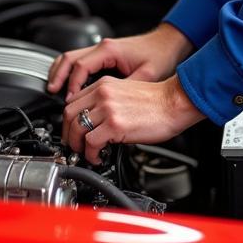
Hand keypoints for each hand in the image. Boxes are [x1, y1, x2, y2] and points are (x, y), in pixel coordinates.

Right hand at [46, 23, 192, 100]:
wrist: (169, 43)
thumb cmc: (160, 56)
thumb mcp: (145, 77)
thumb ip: (125, 92)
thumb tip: (111, 113)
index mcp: (109, 50)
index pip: (80, 67)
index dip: (72, 85)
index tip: (70, 102)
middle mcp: (103, 47)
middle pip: (69, 58)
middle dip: (58, 76)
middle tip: (51, 93)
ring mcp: (103, 49)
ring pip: (72, 57)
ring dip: (61, 73)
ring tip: (54, 90)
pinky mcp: (105, 54)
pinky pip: (81, 61)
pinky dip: (71, 72)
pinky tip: (71, 85)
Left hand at [61, 74, 204, 162]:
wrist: (174, 102)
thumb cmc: (157, 101)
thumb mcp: (125, 92)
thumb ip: (107, 102)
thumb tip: (95, 122)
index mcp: (104, 85)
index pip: (73, 101)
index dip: (69, 120)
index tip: (72, 131)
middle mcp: (103, 94)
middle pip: (68, 114)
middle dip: (67, 134)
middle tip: (73, 146)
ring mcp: (108, 108)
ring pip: (76, 128)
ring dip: (76, 146)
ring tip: (84, 154)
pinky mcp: (115, 124)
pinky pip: (90, 142)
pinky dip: (90, 154)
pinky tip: (98, 157)